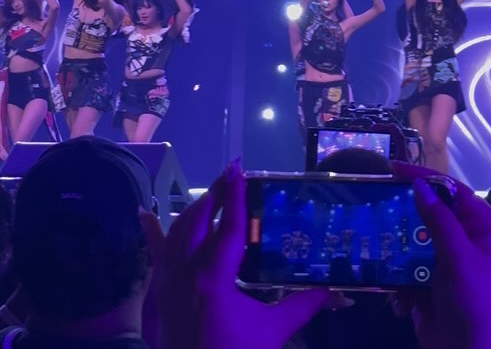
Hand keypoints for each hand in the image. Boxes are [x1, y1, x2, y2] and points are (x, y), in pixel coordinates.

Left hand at [142, 163, 328, 348]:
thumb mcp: (272, 332)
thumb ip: (301, 306)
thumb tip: (334, 290)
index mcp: (213, 282)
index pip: (227, 228)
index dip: (236, 197)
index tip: (239, 169)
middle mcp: (184, 276)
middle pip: (198, 221)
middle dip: (215, 193)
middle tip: (230, 173)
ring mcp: (165, 285)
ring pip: (176, 233)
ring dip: (195, 209)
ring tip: (212, 191)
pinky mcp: (157, 295)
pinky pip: (155, 255)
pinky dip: (153, 233)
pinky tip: (144, 214)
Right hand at [392, 162, 490, 348]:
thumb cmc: (476, 304)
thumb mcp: (460, 259)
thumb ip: (440, 222)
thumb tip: (420, 186)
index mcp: (483, 228)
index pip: (453, 191)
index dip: (425, 177)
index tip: (395, 168)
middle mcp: (466, 239)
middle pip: (432, 212)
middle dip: (407, 212)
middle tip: (380, 201)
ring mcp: (447, 261)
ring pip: (416, 238)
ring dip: (400, 246)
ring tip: (379, 243)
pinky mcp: (430, 281)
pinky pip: (409, 266)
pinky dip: (400, 276)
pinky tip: (399, 296)